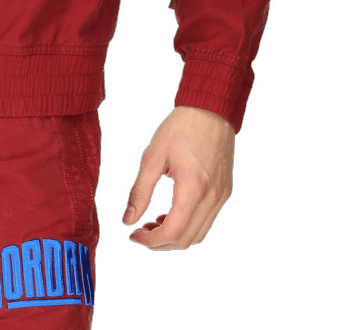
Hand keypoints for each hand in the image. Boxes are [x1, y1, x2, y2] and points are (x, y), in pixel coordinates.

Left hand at [121, 105, 233, 249]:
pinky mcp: (225, 192)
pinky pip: (207, 221)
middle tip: (140, 232)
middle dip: (160, 243)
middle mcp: (212, 198)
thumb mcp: (152, 156)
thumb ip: (139, 191)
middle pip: (186, 240)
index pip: (173, 232)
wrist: (210, 109)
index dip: (151, 241)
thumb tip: (127, 220)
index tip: (133, 235)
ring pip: (199, 235)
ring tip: (153, 223)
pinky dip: (188, 226)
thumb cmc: (180, 128)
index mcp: (193, 188)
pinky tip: (171, 214)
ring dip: (175, 237)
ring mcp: (222, 197)